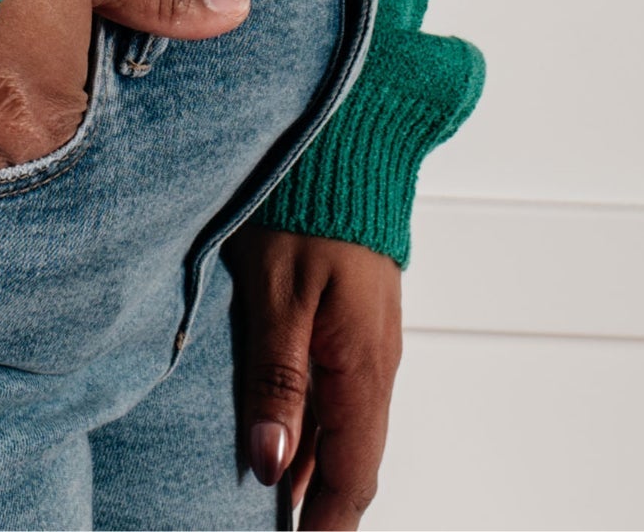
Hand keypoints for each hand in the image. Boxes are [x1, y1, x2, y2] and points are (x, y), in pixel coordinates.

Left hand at [225, 226, 403, 528]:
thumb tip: (270, 463)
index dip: (325, 525)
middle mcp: (373, 369)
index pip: (352, 478)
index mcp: (362, 372)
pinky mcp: (349, 327)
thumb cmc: (308, 211)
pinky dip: (311, 431)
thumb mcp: (279, 295)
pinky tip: (279, 439)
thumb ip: (277, 380)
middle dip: (318, 508)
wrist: (345, 150)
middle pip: (350, 465)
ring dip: (311, 471)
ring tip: (269, 504)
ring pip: (342, 433)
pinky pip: (335, 398)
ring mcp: (364, 349)